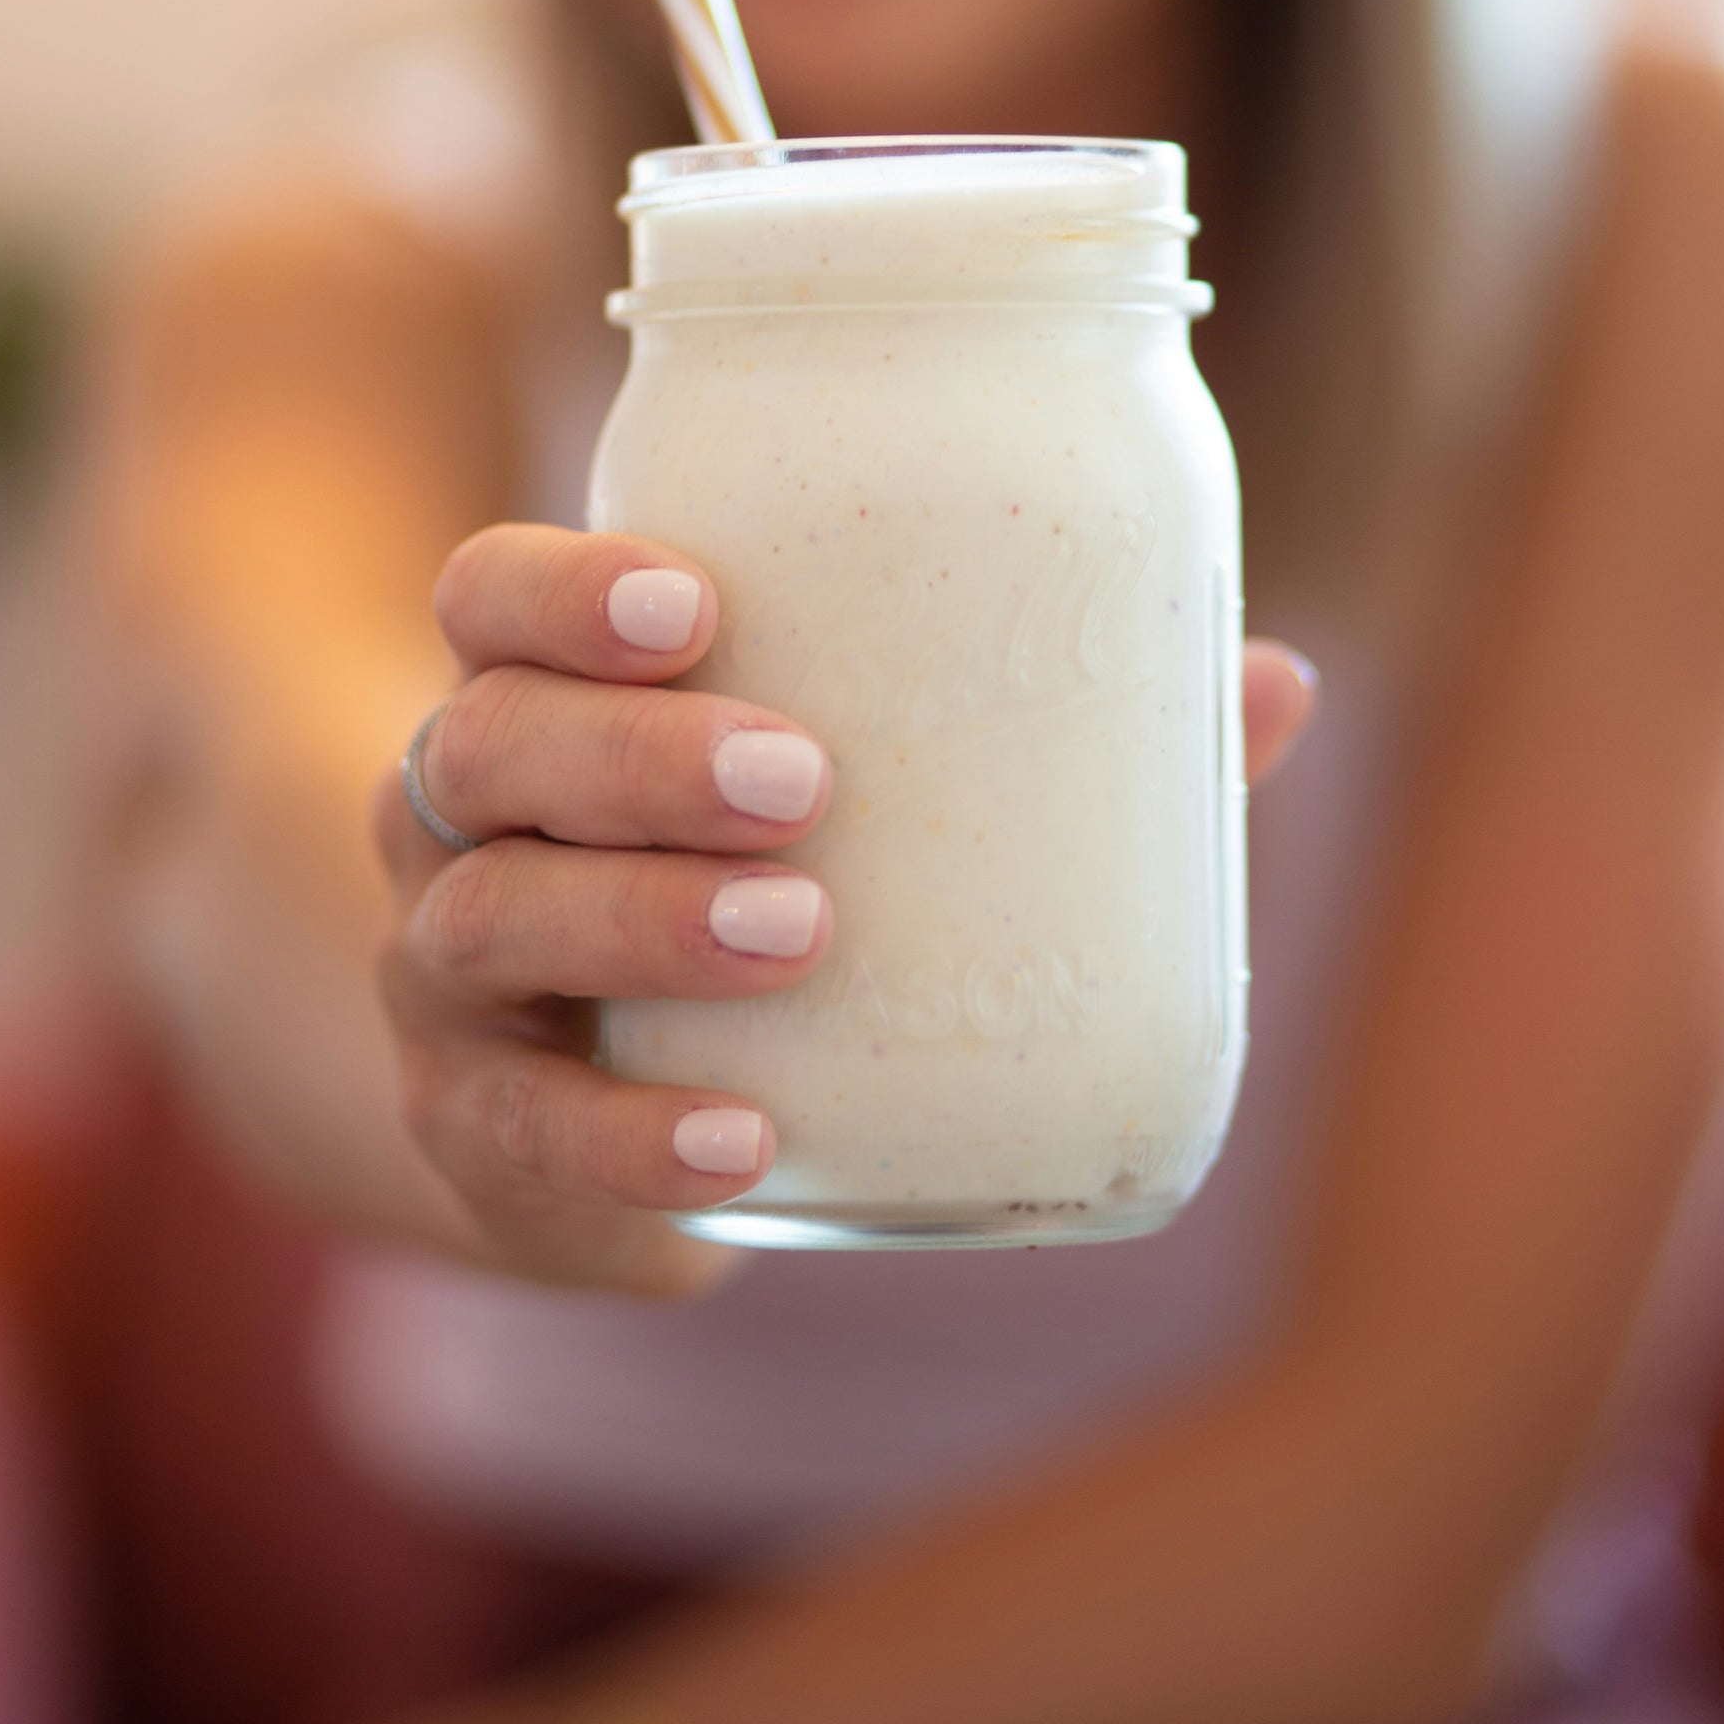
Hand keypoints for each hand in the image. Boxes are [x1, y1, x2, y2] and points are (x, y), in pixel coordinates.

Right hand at [375, 524, 1318, 1298]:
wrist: (594, 1123)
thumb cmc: (754, 895)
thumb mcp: (864, 810)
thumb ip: (1046, 745)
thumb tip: (1275, 682)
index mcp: (552, 703)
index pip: (488, 597)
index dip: (563, 588)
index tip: (697, 600)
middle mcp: (464, 826)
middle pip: (484, 745)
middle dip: (633, 753)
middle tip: (801, 776)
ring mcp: (448, 983)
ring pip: (483, 920)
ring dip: (639, 920)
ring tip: (800, 930)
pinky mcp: (476, 1132)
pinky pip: (515, 1132)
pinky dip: (625, 1135)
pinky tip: (743, 1136)